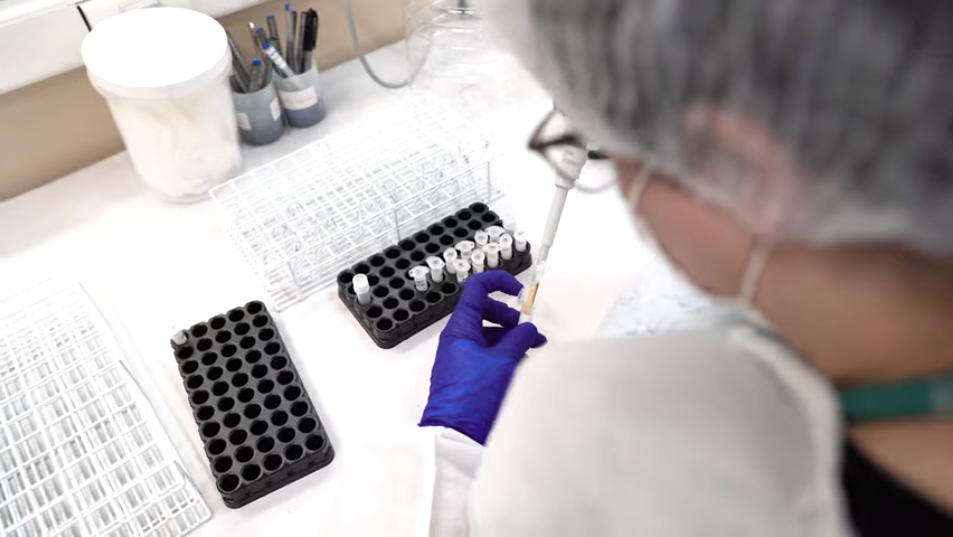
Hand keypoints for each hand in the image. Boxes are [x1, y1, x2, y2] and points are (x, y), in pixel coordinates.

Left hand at [419, 271, 546, 444]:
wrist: (457, 434)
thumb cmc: (473, 396)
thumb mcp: (502, 361)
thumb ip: (519, 339)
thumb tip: (529, 329)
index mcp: (460, 330)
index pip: (476, 290)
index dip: (497, 283)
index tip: (517, 290)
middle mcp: (459, 341)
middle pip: (485, 312)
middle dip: (510, 316)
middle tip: (527, 329)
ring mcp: (463, 359)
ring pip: (490, 336)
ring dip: (513, 338)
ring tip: (534, 349)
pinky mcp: (470, 376)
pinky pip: (490, 356)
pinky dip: (507, 355)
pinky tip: (524, 365)